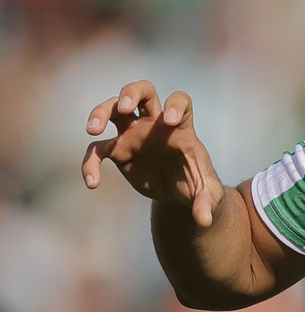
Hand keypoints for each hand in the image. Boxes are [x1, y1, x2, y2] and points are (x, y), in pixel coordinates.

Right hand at [83, 80, 225, 225]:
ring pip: (112, 109)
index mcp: (181, 128)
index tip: (170, 122)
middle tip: (126, 106)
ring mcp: (134, 134)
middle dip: (131, 93)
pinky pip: (97, 150)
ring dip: (100, 113)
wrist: (179, 191)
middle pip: (142, 91)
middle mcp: (154, 124)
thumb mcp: (207, 194)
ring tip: (92, 131)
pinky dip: (90, 163)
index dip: (176, 106)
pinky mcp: (117, 151)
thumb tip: (205, 220)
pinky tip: (92, 183)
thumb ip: (208, 202)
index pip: (180, 102)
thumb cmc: (196, 183)